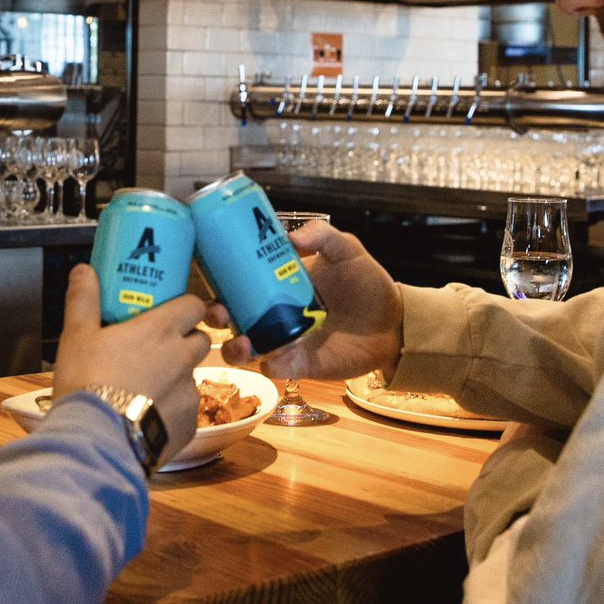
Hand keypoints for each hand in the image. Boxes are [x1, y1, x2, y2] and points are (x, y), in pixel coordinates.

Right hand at [53, 264, 210, 461]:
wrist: (96, 442)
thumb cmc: (87, 383)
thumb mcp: (77, 336)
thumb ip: (84, 300)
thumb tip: (84, 269)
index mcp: (161, 330)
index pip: (194, 305)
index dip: (185, 307)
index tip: (168, 312)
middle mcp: (183, 358)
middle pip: (199, 339)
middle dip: (184, 340)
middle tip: (154, 349)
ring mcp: (190, 393)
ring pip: (192, 376)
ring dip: (175, 376)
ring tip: (144, 388)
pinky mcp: (189, 425)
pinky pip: (186, 409)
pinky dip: (172, 409)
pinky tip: (145, 416)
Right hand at [205, 221, 403, 381]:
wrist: (394, 323)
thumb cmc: (367, 283)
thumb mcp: (347, 250)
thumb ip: (322, 236)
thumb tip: (292, 238)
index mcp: (276, 282)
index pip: (238, 279)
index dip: (219, 278)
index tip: (209, 272)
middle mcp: (273, 311)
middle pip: (231, 315)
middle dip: (215, 315)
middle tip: (219, 311)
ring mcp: (283, 339)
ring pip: (243, 346)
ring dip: (234, 347)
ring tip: (242, 342)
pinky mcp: (298, 364)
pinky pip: (273, 367)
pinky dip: (268, 363)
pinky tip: (274, 355)